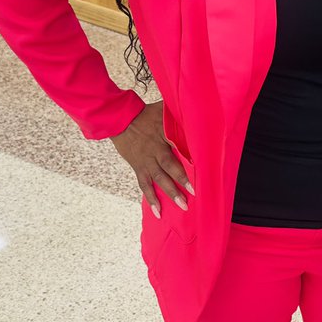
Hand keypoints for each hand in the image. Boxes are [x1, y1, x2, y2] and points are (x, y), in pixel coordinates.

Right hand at [109, 100, 193, 218]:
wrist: (120, 120)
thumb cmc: (144, 114)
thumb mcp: (163, 110)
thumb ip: (179, 114)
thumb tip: (196, 112)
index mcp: (163, 134)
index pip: (179, 144)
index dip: (189, 155)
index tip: (202, 165)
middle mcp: (155, 150)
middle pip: (169, 165)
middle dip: (181, 179)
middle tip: (194, 193)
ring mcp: (146, 160)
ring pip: (159, 178)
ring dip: (170, 192)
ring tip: (182, 205)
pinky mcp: (138, 167)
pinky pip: (145, 185)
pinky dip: (151, 199)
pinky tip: (159, 212)